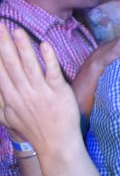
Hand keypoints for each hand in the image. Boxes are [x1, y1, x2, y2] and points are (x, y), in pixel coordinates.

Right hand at [0, 28, 80, 152]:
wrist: (56, 145)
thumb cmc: (33, 130)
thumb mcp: (7, 117)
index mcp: (9, 96)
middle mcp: (22, 92)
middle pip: (10, 64)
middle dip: (3, 43)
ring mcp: (40, 91)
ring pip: (29, 65)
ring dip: (23, 47)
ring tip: (17, 30)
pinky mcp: (59, 92)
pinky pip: (52, 73)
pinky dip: (48, 59)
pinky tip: (44, 45)